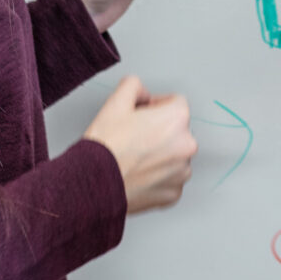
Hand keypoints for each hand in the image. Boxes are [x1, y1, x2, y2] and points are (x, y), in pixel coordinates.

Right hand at [83, 74, 196, 213]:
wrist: (93, 185)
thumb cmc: (105, 147)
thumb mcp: (115, 102)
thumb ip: (134, 85)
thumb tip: (141, 91)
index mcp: (177, 119)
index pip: (175, 102)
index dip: (155, 105)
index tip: (142, 114)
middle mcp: (187, 145)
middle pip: (176, 130)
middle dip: (158, 131)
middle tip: (133, 137)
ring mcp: (181, 172)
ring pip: (174, 156)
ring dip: (159, 155)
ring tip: (134, 158)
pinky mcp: (173, 194)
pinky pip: (169, 180)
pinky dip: (157, 177)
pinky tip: (137, 174)